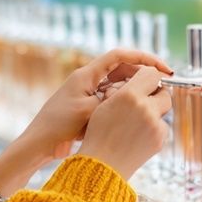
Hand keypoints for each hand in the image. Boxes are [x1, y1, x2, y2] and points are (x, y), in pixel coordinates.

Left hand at [13, 48, 172, 167]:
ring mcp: (86, 94)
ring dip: (134, 90)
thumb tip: (137, 93)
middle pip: (121, 69)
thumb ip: (114, 99)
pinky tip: (134, 114)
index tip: (163, 69)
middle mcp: (87, 80)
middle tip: (161, 87)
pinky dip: (123, 104)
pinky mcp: (87, 109)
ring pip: (117, 86)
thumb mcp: (91, 111)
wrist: (38, 146)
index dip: (144, 58)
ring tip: (151, 101)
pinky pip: (111, 100)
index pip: (120, 56)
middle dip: (142, 75)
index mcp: (86, 75)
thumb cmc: (59, 126)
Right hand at [77, 61, 173, 178]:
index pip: (152, 73)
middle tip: (145, 99)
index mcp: (129, 96)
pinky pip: (161, 126)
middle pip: (165, 92)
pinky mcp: (160, 139)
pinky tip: (136, 135)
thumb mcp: (105, 105)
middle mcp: (146, 108)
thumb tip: (139, 82)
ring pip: (163, 111)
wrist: (102, 164)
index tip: (145, 80)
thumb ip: (124, 91)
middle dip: (156, 94)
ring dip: (154, 112)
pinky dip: (152, 128)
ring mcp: (156, 125)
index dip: (149, 76)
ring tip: (134, 122)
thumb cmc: (99, 134)